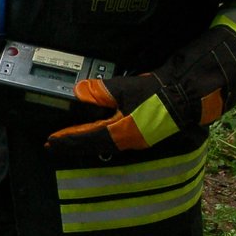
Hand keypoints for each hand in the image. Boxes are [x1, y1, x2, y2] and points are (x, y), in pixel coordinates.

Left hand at [45, 76, 175, 157]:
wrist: (184, 97)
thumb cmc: (157, 94)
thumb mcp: (124, 89)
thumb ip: (99, 92)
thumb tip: (79, 92)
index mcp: (119, 132)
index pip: (86, 137)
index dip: (67, 139)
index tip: (51, 140)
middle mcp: (124, 141)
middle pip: (91, 146)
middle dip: (71, 146)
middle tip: (51, 146)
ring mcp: (133, 142)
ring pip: (101, 146)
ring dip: (83, 144)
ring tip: (68, 143)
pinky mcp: (139, 137)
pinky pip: (111, 144)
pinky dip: (97, 141)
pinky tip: (93, 138)